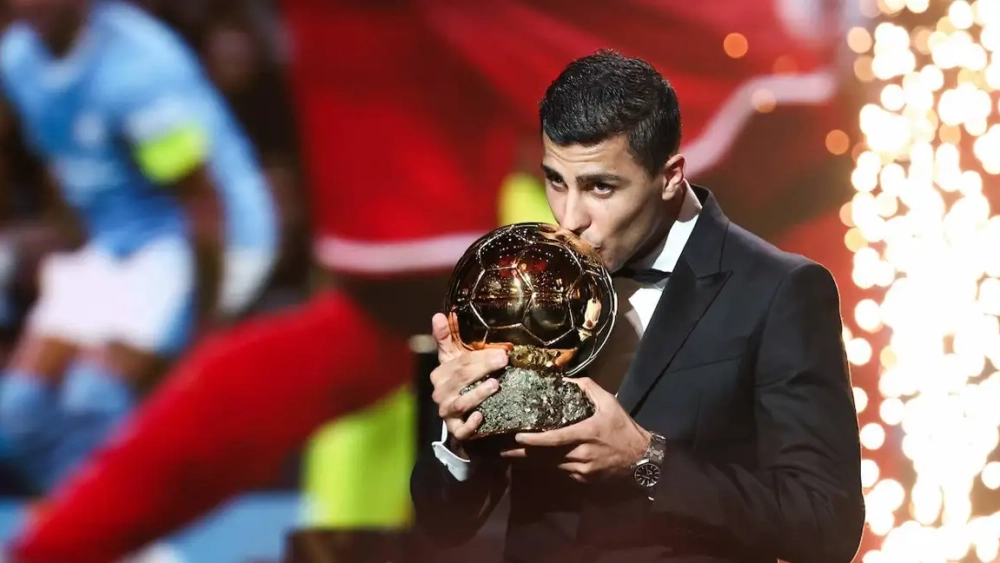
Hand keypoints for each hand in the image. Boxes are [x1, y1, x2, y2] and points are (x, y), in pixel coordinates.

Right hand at [429, 313, 508, 447]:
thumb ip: (447, 338)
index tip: (501, 352)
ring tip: (495, 385)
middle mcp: (440, 393)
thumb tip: (438, 315)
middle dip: (483, 369)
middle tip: (504, 361)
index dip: (480, 357)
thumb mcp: (453, 358)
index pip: (459, 363)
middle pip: (461, 379)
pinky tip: (481, 417)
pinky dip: (470, 425)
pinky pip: (461, 430)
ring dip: (477, 394)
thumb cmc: (460, 379)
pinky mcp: (456, 430)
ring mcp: (447, 412)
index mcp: (440, 374)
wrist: (460, 413)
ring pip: (460, 403)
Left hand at [503, 377, 650, 482]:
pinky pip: (559, 471)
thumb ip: (586, 387)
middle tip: (500, 449)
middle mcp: (581, 454)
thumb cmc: (623, 427)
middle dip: (522, 453)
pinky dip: (546, 465)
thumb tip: (563, 379)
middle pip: (546, 456)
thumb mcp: (609, 402)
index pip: (555, 439)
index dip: (535, 440)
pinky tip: (532, 460)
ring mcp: (581, 469)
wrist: (641, 459)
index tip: (517, 436)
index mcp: (587, 433)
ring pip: (550, 465)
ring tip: (509, 454)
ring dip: (530, 460)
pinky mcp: (582, 479)